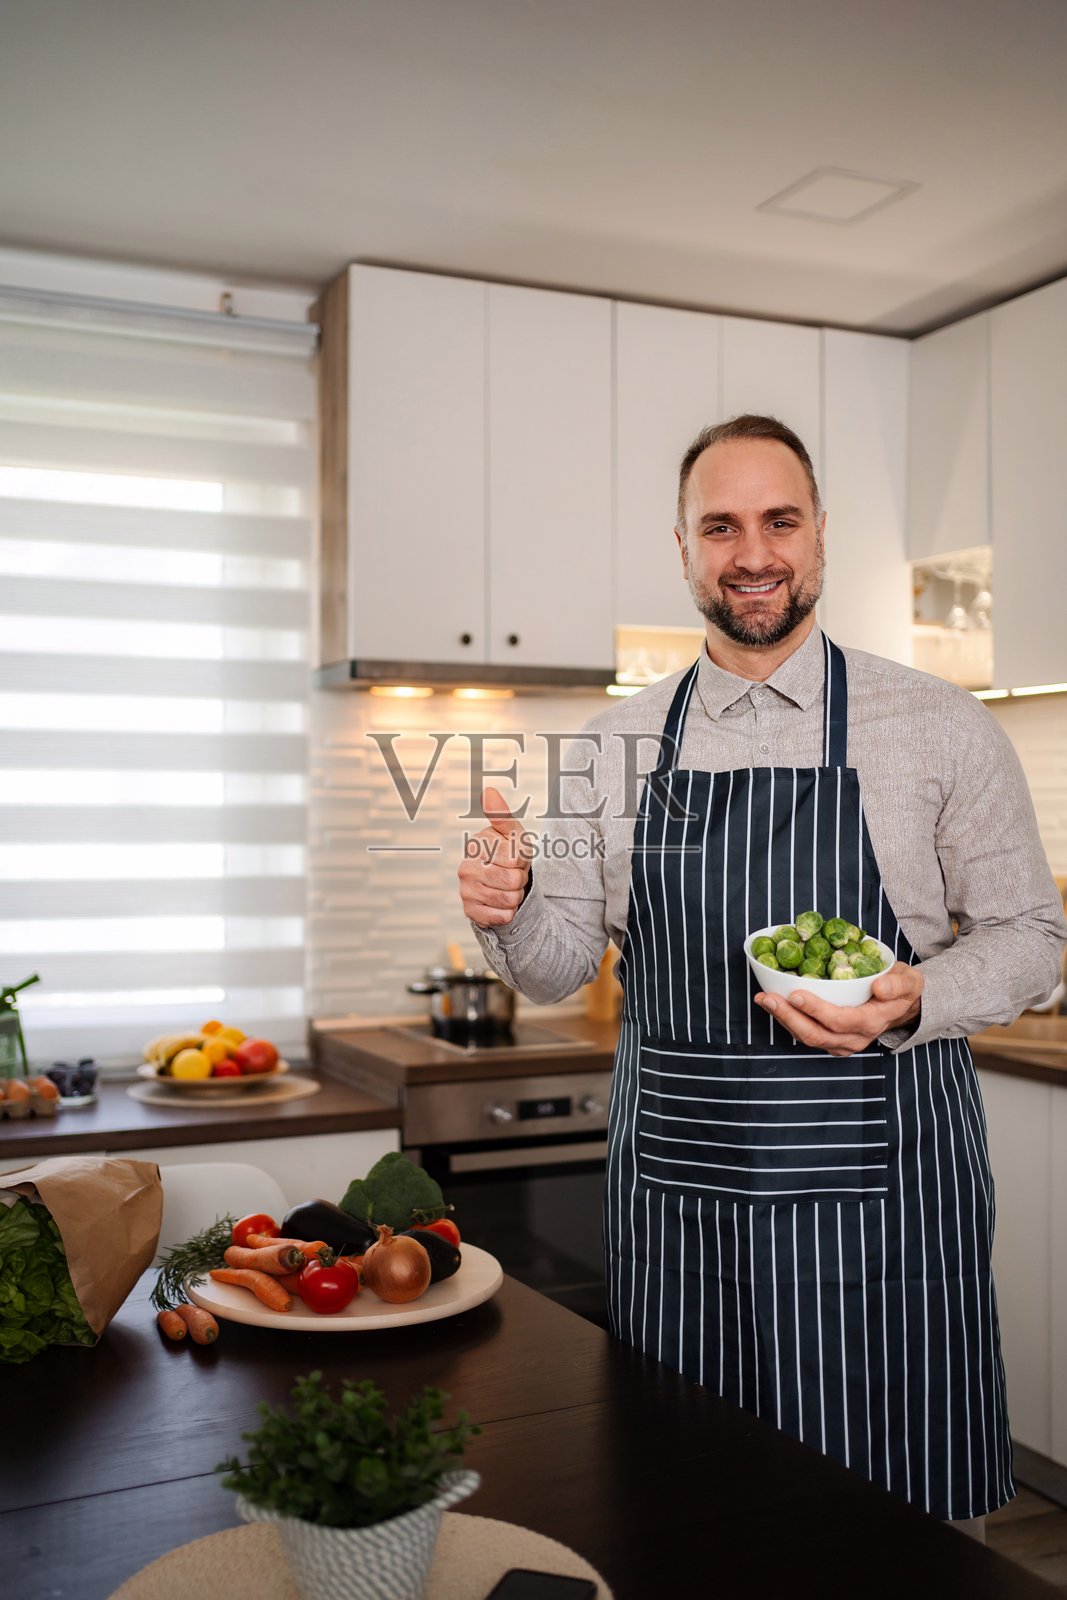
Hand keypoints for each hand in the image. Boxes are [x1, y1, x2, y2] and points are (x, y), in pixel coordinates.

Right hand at [457, 786, 534, 928]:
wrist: (504, 884)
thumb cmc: (510, 855)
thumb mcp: (513, 834)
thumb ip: (502, 815)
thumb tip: (489, 791)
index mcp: (476, 845)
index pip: (516, 859)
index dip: (523, 860)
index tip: (514, 858)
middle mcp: (465, 867)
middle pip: (513, 881)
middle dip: (520, 879)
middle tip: (511, 874)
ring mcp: (466, 890)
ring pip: (510, 900)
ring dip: (516, 895)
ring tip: (507, 887)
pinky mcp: (470, 911)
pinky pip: (503, 916)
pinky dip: (508, 912)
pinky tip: (500, 902)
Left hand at [753, 962, 923, 1057]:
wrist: (901, 1007)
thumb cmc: (901, 989)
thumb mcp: (909, 981)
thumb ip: (898, 984)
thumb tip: (879, 987)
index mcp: (872, 1022)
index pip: (840, 1021)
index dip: (816, 1010)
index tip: (796, 994)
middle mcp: (854, 1038)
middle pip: (816, 1034)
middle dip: (788, 1017)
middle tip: (767, 998)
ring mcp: (841, 1043)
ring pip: (807, 1037)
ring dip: (783, 1019)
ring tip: (763, 999)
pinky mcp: (831, 1040)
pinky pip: (806, 1034)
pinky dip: (787, 1020)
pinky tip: (772, 1004)